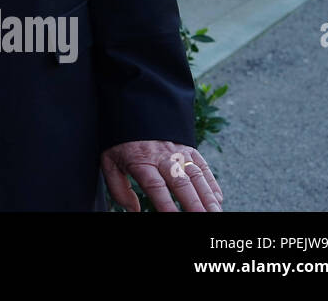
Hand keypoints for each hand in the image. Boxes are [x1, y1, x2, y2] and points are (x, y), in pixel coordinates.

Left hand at [101, 140, 222, 211]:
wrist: (133, 109)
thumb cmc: (121, 141)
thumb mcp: (109, 162)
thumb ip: (118, 189)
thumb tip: (133, 210)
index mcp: (141, 160)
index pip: (155, 185)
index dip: (164, 203)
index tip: (173, 216)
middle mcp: (162, 156)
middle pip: (180, 182)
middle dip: (193, 203)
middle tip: (202, 218)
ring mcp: (178, 151)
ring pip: (196, 175)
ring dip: (207, 196)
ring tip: (215, 212)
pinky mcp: (188, 148)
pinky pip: (203, 166)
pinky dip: (212, 183)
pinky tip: (218, 199)